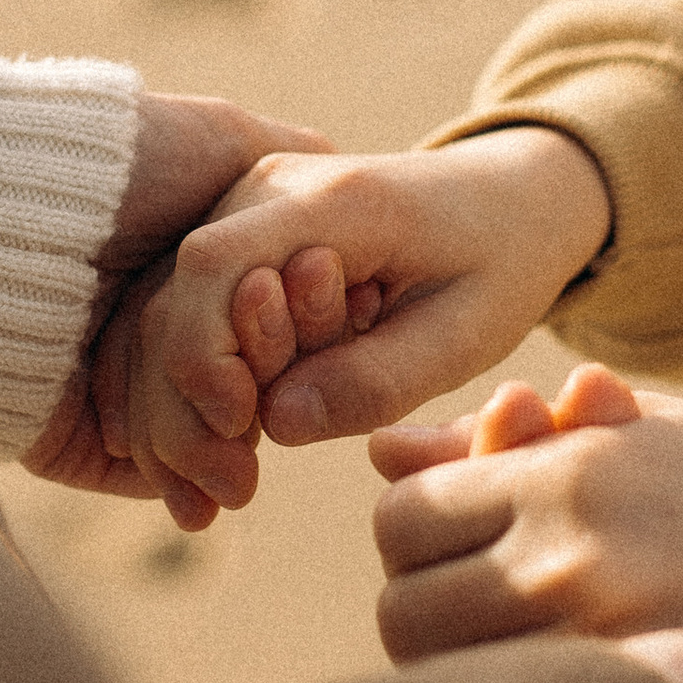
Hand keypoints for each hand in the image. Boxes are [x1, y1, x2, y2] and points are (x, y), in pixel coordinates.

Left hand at [24, 91, 333, 497]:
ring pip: (200, 439)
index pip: (265, 322)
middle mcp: (149, 326)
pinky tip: (217, 485)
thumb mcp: (219, 138)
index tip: (345, 325)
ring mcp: (112, 386)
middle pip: (239, 386)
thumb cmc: (115, 163)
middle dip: (272, 404)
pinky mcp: (77, 437)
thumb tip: (340, 171)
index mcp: (184, 266)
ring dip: (230, 454)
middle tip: (291, 404)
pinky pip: (146, 476)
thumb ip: (282, 158)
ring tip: (250, 459)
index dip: (306, 333)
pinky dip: (187, 485)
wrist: (4, 216)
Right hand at [99, 126, 611, 518]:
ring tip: (222, 488)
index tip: (240, 431)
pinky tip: (219, 454)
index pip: (216, 266)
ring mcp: (246, 208)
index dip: (204, 355)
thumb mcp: (466, 333)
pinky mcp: (242, 239)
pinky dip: (195, 390)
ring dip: (181, 406)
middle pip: (175, 295)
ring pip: (170, 310)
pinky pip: (193, 315)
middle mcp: (270, 189)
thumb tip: (274, 425)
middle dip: (183, 404)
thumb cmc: (500, 264)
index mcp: (333, 200)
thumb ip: (375, 377)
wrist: (511, 200)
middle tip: (228, 493)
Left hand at [370, 362, 682, 678]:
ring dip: (460, 663)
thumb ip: (505, 444)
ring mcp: (606, 650)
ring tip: (517, 644)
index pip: (404, 517)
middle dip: (424, 605)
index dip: (419, 532)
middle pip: (403, 610)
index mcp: (572, 479)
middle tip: (479, 599)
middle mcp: (575, 564)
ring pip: (446, 676)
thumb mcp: (634, 437)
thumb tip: (382, 455)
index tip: (459, 538)